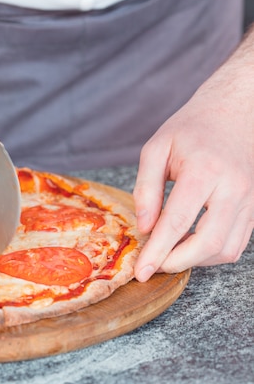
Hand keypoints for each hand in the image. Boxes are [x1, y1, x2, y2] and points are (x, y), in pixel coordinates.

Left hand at [132, 37, 253, 281]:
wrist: (236, 111)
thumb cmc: (191, 128)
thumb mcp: (156, 149)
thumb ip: (146, 188)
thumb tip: (144, 227)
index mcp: (205, 171)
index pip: (177, 223)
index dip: (156, 252)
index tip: (140, 272)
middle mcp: (233, 188)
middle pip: (206, 244)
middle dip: (176, 263)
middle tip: (153, 265)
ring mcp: (249, 199)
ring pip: (225, 250)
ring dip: (195, 261)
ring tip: (169, 254)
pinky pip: (238, 244)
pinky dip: (213, 254)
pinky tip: (190, 247)